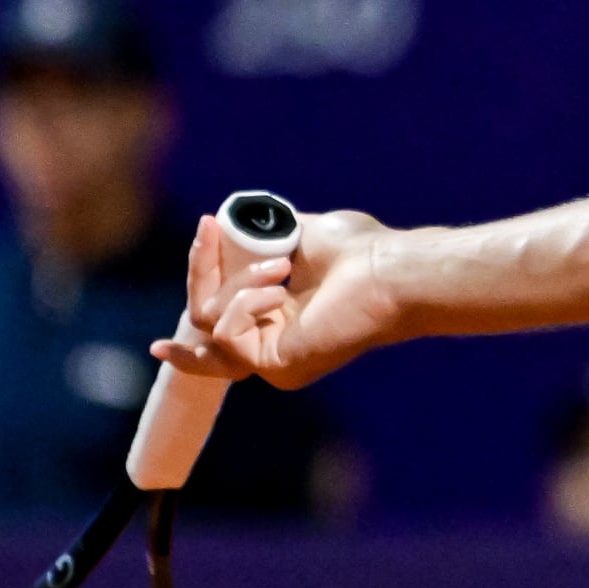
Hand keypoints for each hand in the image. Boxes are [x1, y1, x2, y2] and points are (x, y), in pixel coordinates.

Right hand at [148, 207, 404, 389]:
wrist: (388, 272)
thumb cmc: (359, 251)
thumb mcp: (301, 232)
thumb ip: (269, 233)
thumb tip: (239, 221)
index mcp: (275, 313)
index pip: (216, 305)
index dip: (201, 270)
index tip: (205, 225)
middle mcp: (270, 339)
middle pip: (201, 316)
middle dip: (200, 270)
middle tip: (208, 230)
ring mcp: (271, 358)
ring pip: (210, 322)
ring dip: (238, 283)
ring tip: (283, 266)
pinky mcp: (276, 366)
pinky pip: (227, 334)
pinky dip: (244, 304)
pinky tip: (278, 290)